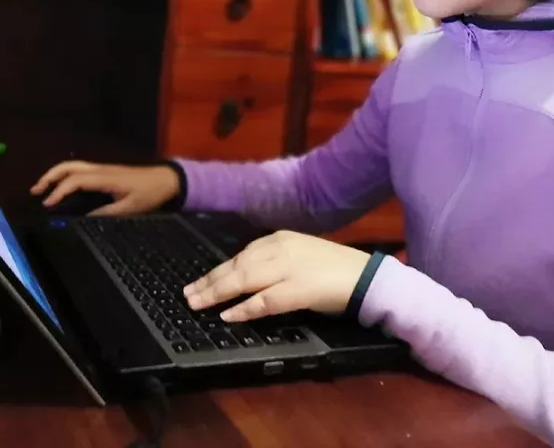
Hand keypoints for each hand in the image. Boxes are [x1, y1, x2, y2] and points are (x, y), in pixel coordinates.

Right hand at [30, 161, 179, 215]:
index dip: (59, 191)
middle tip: (35, 191)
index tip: (48, 204)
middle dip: (50, 177)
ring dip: (56, 175)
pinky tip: (62, 187)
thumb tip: (83, 219)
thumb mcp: (130, 208)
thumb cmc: (150, 194)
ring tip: (42, 189)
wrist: (166, 180)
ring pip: (73, 166)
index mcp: (105, 177)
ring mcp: (103, 168)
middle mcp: (101, 169)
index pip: (75, 181)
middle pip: (69, 167)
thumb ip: (106, 213)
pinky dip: (65, 175)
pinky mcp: (105, 171)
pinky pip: (80, 170)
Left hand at [183, 231, 370, 322]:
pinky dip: (244, 308)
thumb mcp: (299, 256)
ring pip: (245, 279)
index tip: (200, 281)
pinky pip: (265, 300)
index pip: (241, 254)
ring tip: (198, 304)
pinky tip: (228, 315)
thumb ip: (274, 262)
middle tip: (188, 294)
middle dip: (210, 281)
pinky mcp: (298, 289)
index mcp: (280, 239)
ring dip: (218, 293)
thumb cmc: (334, 269)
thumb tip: (245, 278)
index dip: (218, 270)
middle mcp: (280, 249)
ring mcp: (289, 268)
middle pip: (237, 265)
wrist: (365, 276)